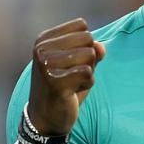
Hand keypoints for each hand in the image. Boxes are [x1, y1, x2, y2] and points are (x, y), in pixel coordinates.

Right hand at [27, 19, 105, 134]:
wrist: (46, 117)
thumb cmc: (65, 86)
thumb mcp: (79, 63)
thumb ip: (92, 50)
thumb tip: (101, 46)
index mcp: (44, 39)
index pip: (82, 26)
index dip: (85, 44)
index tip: (70, 61)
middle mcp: (41, 49)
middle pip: (88, 40)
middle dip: (89, 59)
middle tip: (71, 75)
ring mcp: (46, 64)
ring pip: (90, 55)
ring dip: (88, 72)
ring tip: (71, 83)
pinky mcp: (55, 81)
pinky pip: (89, 73)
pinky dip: (87, 84)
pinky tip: (72, 92)